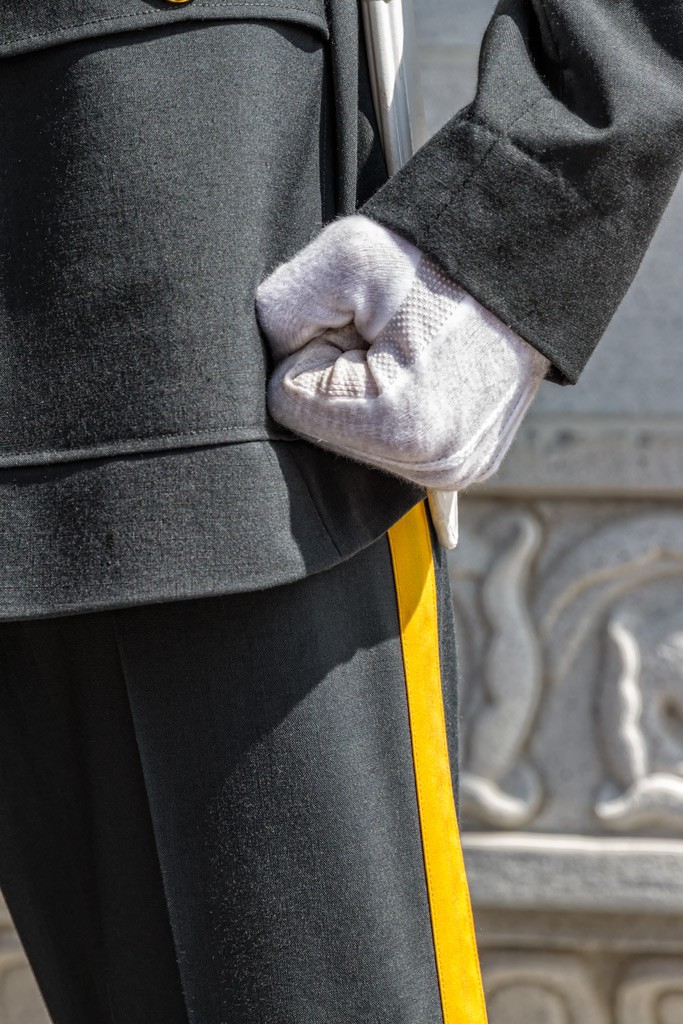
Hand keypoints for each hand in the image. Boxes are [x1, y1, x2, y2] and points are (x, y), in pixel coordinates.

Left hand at [256, 214, 548, 492]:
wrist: (525, 257)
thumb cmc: (438, 254)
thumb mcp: (344, 257)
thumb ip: (278, 312)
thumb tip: (272, 363)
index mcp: (401, 427)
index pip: (289, 401)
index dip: (314, 348)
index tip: (361, 323)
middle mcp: (435, 467)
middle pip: (323, 429)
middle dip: (339, 374)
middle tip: (389, 333)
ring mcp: (455, 471)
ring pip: (355, 439)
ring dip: (366, 391)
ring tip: (412, 349)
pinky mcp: (464, 466)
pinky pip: (392, 447)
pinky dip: (393, 410)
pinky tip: (423, 376)